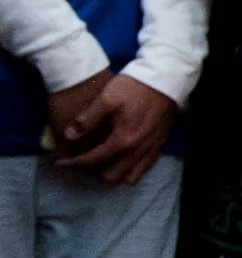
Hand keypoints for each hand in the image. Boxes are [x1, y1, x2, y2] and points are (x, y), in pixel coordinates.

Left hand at [47, 72, 174, 184]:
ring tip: (101, 164)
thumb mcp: (106, 99)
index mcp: (122, 140)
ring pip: (129, 178)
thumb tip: (69, 135)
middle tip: (81, 163)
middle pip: (110, 177)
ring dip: (112, 175)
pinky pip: (144, 169)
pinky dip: (130, 171)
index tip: (61, 163)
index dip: (73, 164)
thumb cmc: (134, 87)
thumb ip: (87, 119)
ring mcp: (150, 150)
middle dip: (92, 174)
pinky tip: (123, 159)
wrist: (165, 80)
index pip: (92, 161)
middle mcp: (137, 150)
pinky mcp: (159, 146)